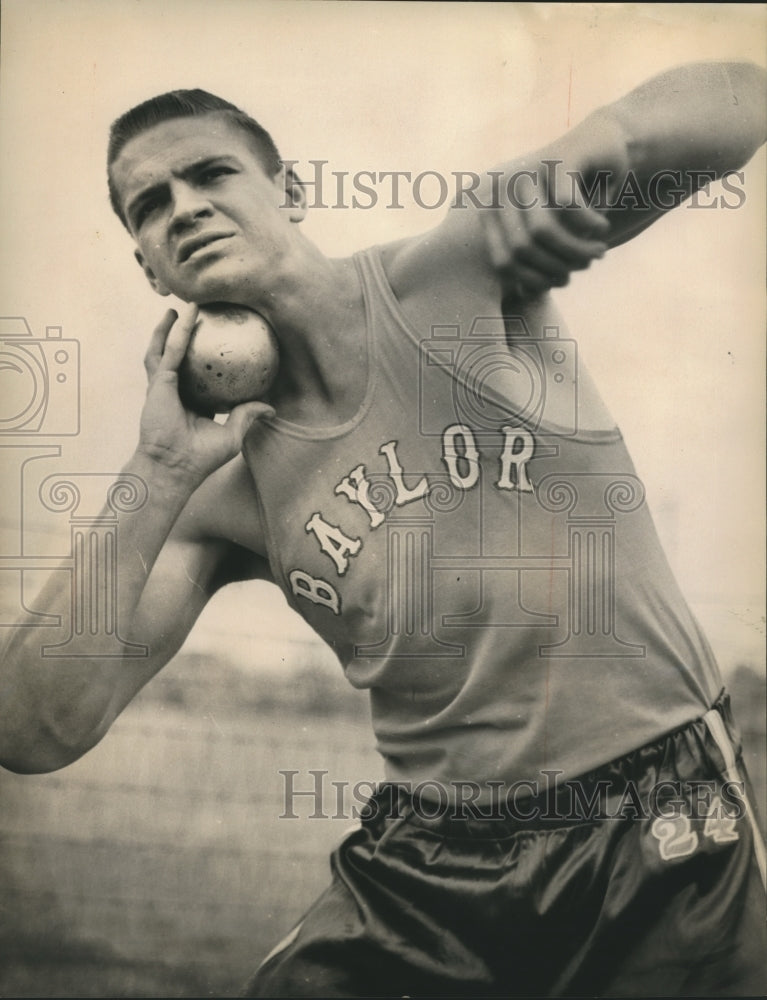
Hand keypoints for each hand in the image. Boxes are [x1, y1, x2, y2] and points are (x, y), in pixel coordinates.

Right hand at [138, 305, 274, 482]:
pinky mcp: (159, 382)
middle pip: (178, 358)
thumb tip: (270, 407)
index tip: (219, 342)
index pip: (200, 376)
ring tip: (182, 308)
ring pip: (165, 348)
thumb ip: (246, 416)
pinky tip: (184, 315)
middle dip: (183, 337)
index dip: (207, 359)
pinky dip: (176, 332)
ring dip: (172, 327)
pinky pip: (170, 351)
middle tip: (197, 317)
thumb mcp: (231, 436)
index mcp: (192, 403)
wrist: (174, 467)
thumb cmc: (200, 458)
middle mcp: (176, 391)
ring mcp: (164, 385)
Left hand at [478, 158, 610, 300]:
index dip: (535, 281)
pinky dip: (590, 224)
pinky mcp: (556, 160)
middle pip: (522, 250)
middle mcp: (503, 190)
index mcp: (493, 211)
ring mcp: (527, 172)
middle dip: (559, 266)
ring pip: (544, 231)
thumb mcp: (553, 235)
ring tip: (599, 252)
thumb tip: (525, 294)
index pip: (504, 263)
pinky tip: (602, 226)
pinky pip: (568, 207)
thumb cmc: (576, 201)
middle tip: (587, 265)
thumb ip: (535, 262)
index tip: (562, 281)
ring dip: (576, 249)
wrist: (604, 147)